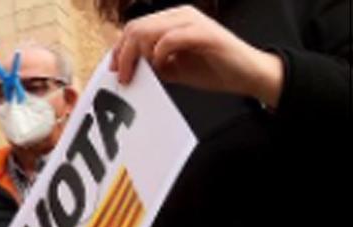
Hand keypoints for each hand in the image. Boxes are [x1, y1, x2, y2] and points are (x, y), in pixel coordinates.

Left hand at [111, 5, 283, 106]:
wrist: (246, 74)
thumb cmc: (211, 69)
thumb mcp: (171, 68)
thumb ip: (151, 64)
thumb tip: (126, 69)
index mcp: (171, 21)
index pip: (134, 28)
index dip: (119, 50)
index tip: (115, 72)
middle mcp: (180, 15)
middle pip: (135, 28)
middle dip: (123, 55)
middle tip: (124, 77)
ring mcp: (192, 21)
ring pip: (148, 31)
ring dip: (139, 56)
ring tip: (144, 73)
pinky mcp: (203, 32)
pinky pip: (169, 39)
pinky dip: (160, 56)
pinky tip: (163, 68)